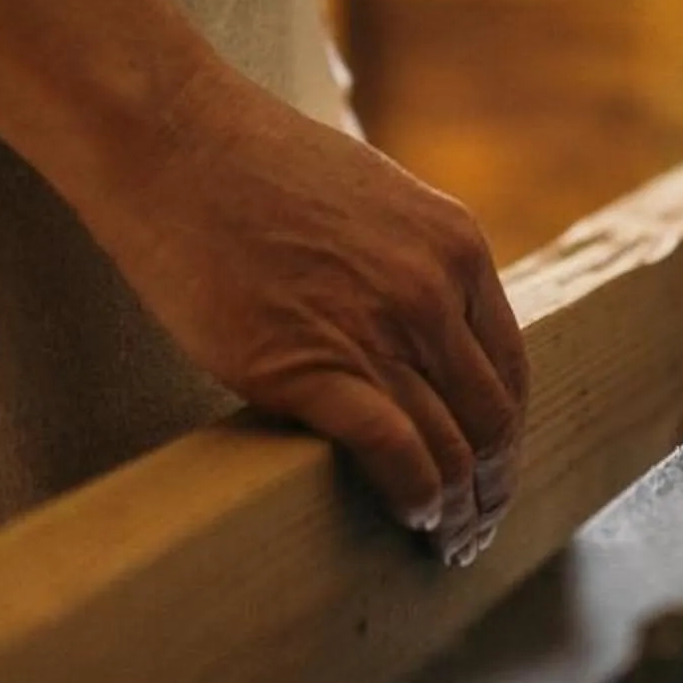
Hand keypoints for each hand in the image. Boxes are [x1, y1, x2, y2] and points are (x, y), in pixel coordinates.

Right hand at [76, 57, 529, 565]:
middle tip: (474, 527)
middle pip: (491, 419)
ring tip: (443, 541)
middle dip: (490, 486)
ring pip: (452, 447)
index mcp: (455, 246)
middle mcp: (433, 290)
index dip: (506, 435)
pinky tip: (406, 518)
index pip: (510, 367)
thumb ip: (409, 263)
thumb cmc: (252, 167)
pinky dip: (413, 498)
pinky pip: (396, 455)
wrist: (172, 141)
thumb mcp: (371, 198)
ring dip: (455, 510)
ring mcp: (378, 328)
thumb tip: (422, 336)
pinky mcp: (313, 366)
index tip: (492, 472)